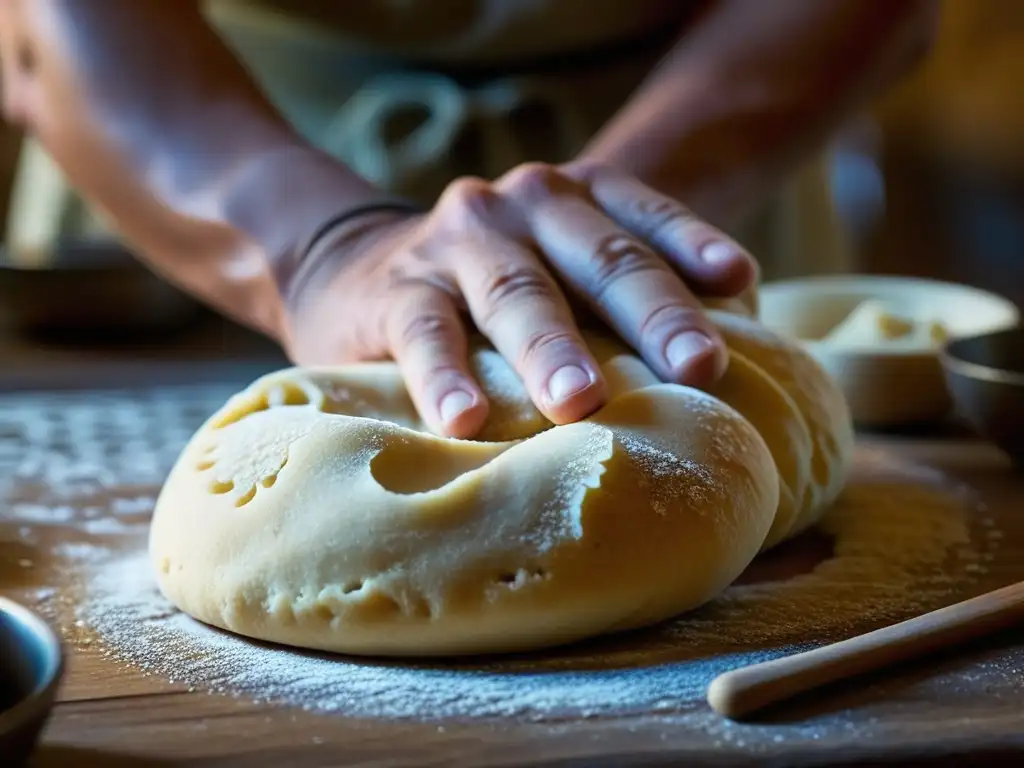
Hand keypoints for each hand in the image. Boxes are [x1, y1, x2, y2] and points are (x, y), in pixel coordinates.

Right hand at [281, 160, 756, 438]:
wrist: (357, 269)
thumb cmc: (495, 287)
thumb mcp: (564, 270)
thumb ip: (626, 298)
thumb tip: (721, 363)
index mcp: (580, 198)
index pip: (647, 219)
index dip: (694, 246)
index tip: (739, 283)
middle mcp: (526, 205)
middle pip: (600, 258)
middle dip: (653, 314)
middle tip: (698, 366)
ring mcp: (459, 242)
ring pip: (516, 293)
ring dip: (550, 349)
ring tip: (581, 401)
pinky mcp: (398, 289)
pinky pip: (425, 332)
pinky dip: (444, 377)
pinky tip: (463, 422)